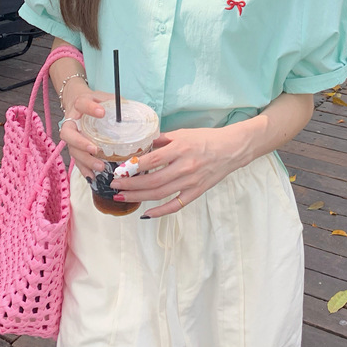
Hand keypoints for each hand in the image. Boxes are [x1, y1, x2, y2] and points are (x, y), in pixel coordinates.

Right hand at [59, 90, 115, 179]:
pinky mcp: (75, 148)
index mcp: (79, 104)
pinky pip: (77, 160)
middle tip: (95, 149)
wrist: (78, 105)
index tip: (102, 112)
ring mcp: (72, 137)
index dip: (90, 108)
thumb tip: (133, 110)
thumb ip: (116, 103)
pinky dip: (84, 169)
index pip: (82, 104)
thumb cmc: (95, 102)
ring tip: (100, 166)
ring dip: (85, 160)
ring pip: (73, 150)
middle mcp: (72, 122)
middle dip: (81, 143)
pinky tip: (93, 177)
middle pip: (68, 133)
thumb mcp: (105, 97)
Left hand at [108, 126, 244, 218]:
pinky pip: (175, 205)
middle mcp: (184, 167)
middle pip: (152, 180)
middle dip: (130, 185)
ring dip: (138, 197)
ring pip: (160, 194)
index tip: (119, 170)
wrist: (232, 149)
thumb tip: (141, 146)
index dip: (133, 167)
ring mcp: (190, 182)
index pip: (152, 160)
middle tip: (114, 186)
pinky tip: (146, 214)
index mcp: (180, 148)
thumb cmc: (206, 138)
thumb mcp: (182, 133)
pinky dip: (160, 212)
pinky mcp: (196, 192)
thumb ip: (161, 140)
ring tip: (122, 197)